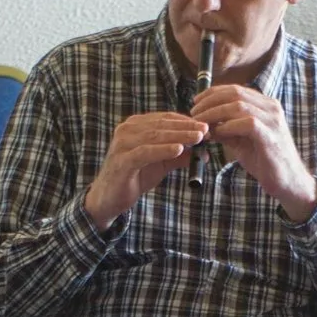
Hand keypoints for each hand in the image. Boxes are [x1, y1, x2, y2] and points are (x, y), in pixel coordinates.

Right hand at [83, 111, 209, 228]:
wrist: (110, 198)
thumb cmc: (135, 177)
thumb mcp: (161, 164)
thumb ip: (179, 156)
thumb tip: (203, 153)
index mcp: (135, 125)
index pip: (165, 118)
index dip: (186, 121)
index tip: (205, 126)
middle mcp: (127, 130)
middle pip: (162, 125)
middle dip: (186, 127)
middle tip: (206, 130)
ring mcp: (122, 144)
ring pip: (155, 136)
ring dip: (179, 136)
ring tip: (198, 138)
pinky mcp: (122, 160)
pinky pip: (146, 152)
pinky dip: (163, 150)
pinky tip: (179, 150)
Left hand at [191, 84, 316, 219]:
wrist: (288, 182)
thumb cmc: (265, 161)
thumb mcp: (241, 142)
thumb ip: (226, 130)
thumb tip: (205, 124)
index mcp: (265, 105)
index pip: (235, 89)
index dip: (212, 93)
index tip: (196, 103)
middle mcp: (271, 108)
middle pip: (235, 93)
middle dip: (210, 101)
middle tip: (194, 113)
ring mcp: (272, 120)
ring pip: (238, 105)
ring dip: (215, 113)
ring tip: (201, 124)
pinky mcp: (270, 135)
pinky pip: (246, 123)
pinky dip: (228, 126)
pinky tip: (218, 134)